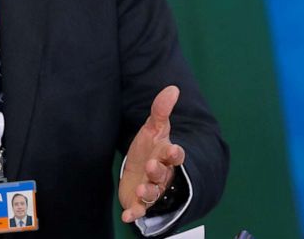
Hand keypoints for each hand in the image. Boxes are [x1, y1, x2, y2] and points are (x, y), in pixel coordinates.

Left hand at [119, 86, 185, 223]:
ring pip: (153, 193)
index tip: (172, 149)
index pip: (175, 155)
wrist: (139, 170)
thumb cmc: (149, 149)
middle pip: (163, 174)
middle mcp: (162, 175)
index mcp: (166, 156)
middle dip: (158, 171)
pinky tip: (127, 216)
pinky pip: (139, 210)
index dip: (174, 153)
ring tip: (142, 189)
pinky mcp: (139, 202)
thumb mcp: (153, 128)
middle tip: (151, 166)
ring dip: (149, 192)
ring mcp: (152, 189)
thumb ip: (161, 110)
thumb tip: (173, 88)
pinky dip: (134, 213)